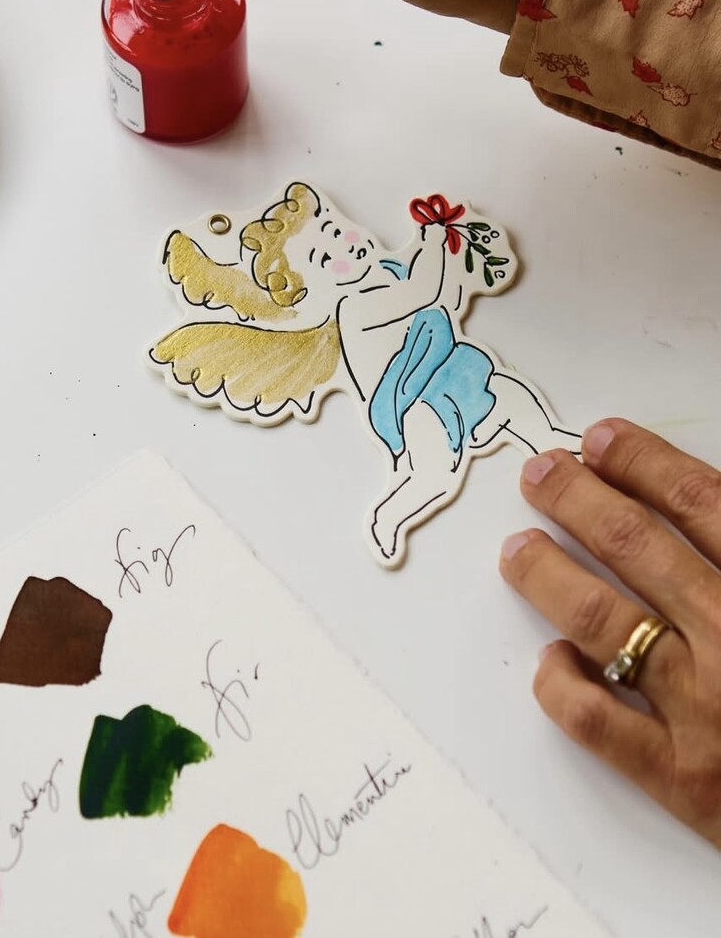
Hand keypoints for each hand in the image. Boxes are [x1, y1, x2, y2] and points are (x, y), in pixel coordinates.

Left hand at [500, 419, 720, 846]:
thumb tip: (705, 508)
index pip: (701, 504)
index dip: (644, 464)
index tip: (601, 440)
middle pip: (636, 547)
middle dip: (578, 500)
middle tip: (539, 474)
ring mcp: (705, 710)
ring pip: (602, 619)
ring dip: (549, 574)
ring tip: (518, 547)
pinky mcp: (684, 781)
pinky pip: (598, 722)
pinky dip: (563, 685)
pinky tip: (553, 659)